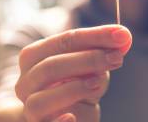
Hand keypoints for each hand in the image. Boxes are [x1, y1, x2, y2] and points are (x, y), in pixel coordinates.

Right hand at [15, 25, 131, 121]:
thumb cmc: (74, 86)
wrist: (60, 117)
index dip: (95, 36)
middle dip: (88, 60)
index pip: (64, 41)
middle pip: (50, 67)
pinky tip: (72, 117)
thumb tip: (123, 37)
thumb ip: (103, 51)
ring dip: (73, 89)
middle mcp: (25, 83)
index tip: (122, 35)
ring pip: (40, 100)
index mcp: (33, 57)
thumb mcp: (89, 67)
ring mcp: (29, 110)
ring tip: (98, 83)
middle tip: (117, 58)